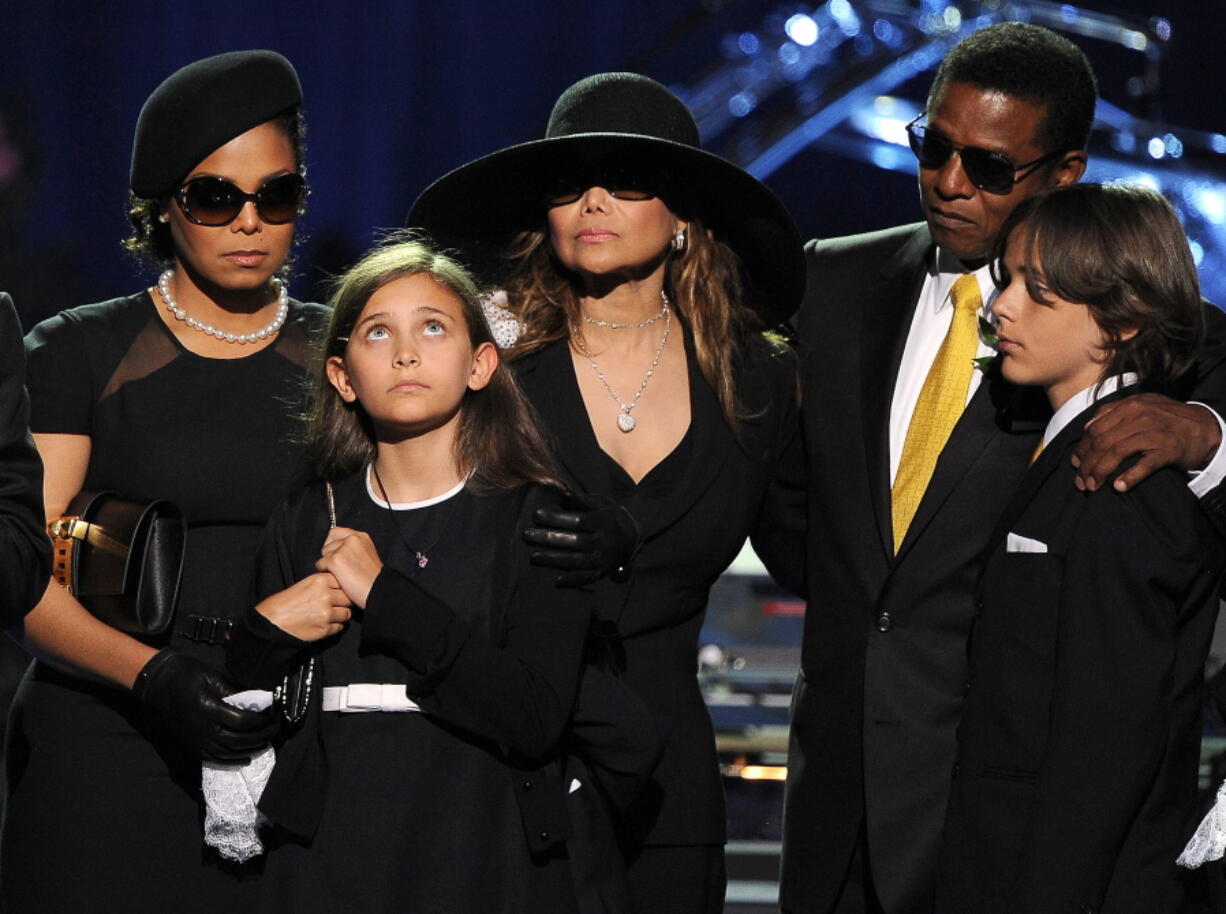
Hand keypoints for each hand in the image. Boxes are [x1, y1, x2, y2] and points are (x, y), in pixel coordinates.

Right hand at [132, 648, 278, 761]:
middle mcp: (202, 729)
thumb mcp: (212, 677)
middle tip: (276, 729)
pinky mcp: (191, 746)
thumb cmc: (186, 674)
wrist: (157, 684)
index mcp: (208, 709)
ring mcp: (196, 740)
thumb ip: (234, 692)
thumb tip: (258, 701)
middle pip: (239, 740)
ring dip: (251, 749)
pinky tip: (246, 757)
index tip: (274, 714)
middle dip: (261, 736)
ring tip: (266, 741)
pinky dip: (233, 760)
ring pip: (229, 752)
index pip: (242, 721)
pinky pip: (215, 759)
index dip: (261, 720)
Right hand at [254, 572, 351, 641]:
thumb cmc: (284, 603)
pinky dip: (334, 626)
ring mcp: (326, 613)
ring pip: (347, 613)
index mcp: (320, 580)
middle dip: (343, 602)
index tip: (337, 592)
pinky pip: (340, 627)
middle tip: (334, 604)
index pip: (344, 581)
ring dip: (340, 615)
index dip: (341, 588)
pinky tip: (323, 623)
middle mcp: (325, 595)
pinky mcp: (325, 629)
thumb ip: (324, 583)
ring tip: (328, 615)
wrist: (271, 622)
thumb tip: (341, 585)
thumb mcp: (304, 584)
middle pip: (348, 597)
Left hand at [316, 526, 382, 608]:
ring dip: (328, 565)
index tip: (335, 554)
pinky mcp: (335, 560)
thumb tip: (336, 549)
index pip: (335, 532)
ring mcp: (343, 549)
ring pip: (323, 554)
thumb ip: (353, 548)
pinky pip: (320, 564)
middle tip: (340, 568)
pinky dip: (326, 573)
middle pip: (328, 544)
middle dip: (330, 556)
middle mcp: (352, 539)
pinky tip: (338, 578)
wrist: (377, 590)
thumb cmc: (373, 579)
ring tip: (341, 574)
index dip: (332, 544)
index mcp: (361, 536)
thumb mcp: (367, 555)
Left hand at [523, 491, 638, 585]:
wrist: (634, 534)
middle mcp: (605, 541)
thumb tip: (561, 497)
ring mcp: (604, 558)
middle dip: (549, 538)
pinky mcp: (604, 571)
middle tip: (527, 535)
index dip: (555, 518)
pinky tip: (557, 581)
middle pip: (574, 541)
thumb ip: (581, 500)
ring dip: (554, 560)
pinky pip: (587, 577)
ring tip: (533, 556)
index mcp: (603, 521)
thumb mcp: (600, 502)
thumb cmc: (610, 515)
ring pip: (577, 561)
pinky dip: (573, 580)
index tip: (536, 515)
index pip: (576, 520)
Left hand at [1072, 395, 1221, 491]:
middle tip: (1080, 482)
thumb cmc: (1166, 419)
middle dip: (1086, 464)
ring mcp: (1153, 432)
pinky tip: (1118, 487)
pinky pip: (1144, 465)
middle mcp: (1139, 416)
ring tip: (1092, 486)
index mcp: (1129, 406)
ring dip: (1100, 472)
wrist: (1203, 427)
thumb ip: (1114, 413)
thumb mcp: (1141, 406)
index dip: (1081, 449)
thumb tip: (1087, 428)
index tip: (1075, 464)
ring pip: (1116, 453)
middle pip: (1101, 442)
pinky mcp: (1167, 449)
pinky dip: (1129, 477)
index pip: (1095, 429)